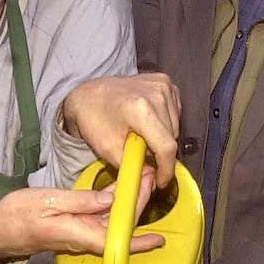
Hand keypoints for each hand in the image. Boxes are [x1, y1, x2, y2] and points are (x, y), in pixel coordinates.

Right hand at [0, 179, 162, 263]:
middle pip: (119, 226)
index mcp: (78, 234)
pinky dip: (113, 205)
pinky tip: (119, 191)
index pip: (115, 241)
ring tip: (139, 178)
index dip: (139, 241)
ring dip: (128, 203)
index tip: (159, 238)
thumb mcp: (48, 202)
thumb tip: (111, 200)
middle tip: (148, 176)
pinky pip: (100, 219)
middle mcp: (83, 238)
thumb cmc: (17, 216)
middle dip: (138, 204)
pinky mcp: (75, 228)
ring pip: (111, 222)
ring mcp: (80, 234)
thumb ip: (81, 201)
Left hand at [60, 73, 181, 184]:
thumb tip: (152, 177)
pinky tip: (147, 122)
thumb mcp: (108, 149)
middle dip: (160, 153)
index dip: (167, 169)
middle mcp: (156, 92)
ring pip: (175, 126)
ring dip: (162, 137)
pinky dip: (164, 123)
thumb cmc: (93, 118)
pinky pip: (174, 113)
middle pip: (172, 137)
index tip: (161, 180)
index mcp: (140, 108)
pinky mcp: (164, 82)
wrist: (88, 95)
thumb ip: (133, 166)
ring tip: (141, 136)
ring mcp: (162, 85)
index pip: (166, 146)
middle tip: (141, 155)